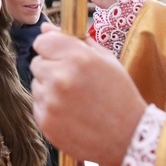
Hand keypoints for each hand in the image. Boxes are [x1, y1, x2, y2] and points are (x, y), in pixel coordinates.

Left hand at [31, 23, 146, 165]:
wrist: (129, 137)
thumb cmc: (119, 95)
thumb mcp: (106, 60)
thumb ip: (75, 40)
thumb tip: (46, 28)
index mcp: (78, 57)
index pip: (42, 42)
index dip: (52, 48)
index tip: (61, 56)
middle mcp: (60, 77)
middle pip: (37, 63)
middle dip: (51, 69)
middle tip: (74, 82)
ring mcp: (51, 101)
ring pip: (36, 85)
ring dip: (50, 89)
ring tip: (75, 100)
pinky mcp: (45, 122)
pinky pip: (38, 105)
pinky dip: (50, 108)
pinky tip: (71, 113)